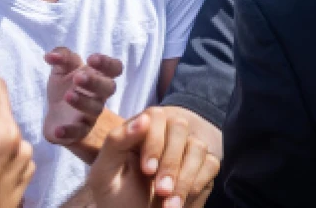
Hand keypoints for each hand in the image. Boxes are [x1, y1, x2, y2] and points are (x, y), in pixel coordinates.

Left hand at [43, 46, 123, 146]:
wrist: (56, 116)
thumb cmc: (65, 87)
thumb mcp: (63, 69)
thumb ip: (61, 57)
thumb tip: (50, 55)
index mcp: (99, 76)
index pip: (115, 68)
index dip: (107, 63)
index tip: (91, 58)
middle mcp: (99, 95)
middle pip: (109, 88)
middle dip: (95, 82)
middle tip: (78, 77)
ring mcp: (91, 114)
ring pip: (95, 109)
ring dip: (83, 102)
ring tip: (67, 96)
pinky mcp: (80, 131)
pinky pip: (79, 132)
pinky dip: (69, 131)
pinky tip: (58, 129)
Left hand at [89, 105, 220, 207]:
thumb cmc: (115, 202)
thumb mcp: (104, 175)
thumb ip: (116, 143)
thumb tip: (143, 118)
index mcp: (138, 133)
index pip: (156, 115)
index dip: (155, 141)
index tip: (148, 170)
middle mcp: (164, 137)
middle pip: (180, 127)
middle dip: (171, 163)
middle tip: (161, 190)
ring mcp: (185, 151)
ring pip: (198, 146)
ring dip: (185, 178)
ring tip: (169, 205)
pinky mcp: (202, 168)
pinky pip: (211, 164)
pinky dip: (196, 185)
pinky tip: (179, 202)